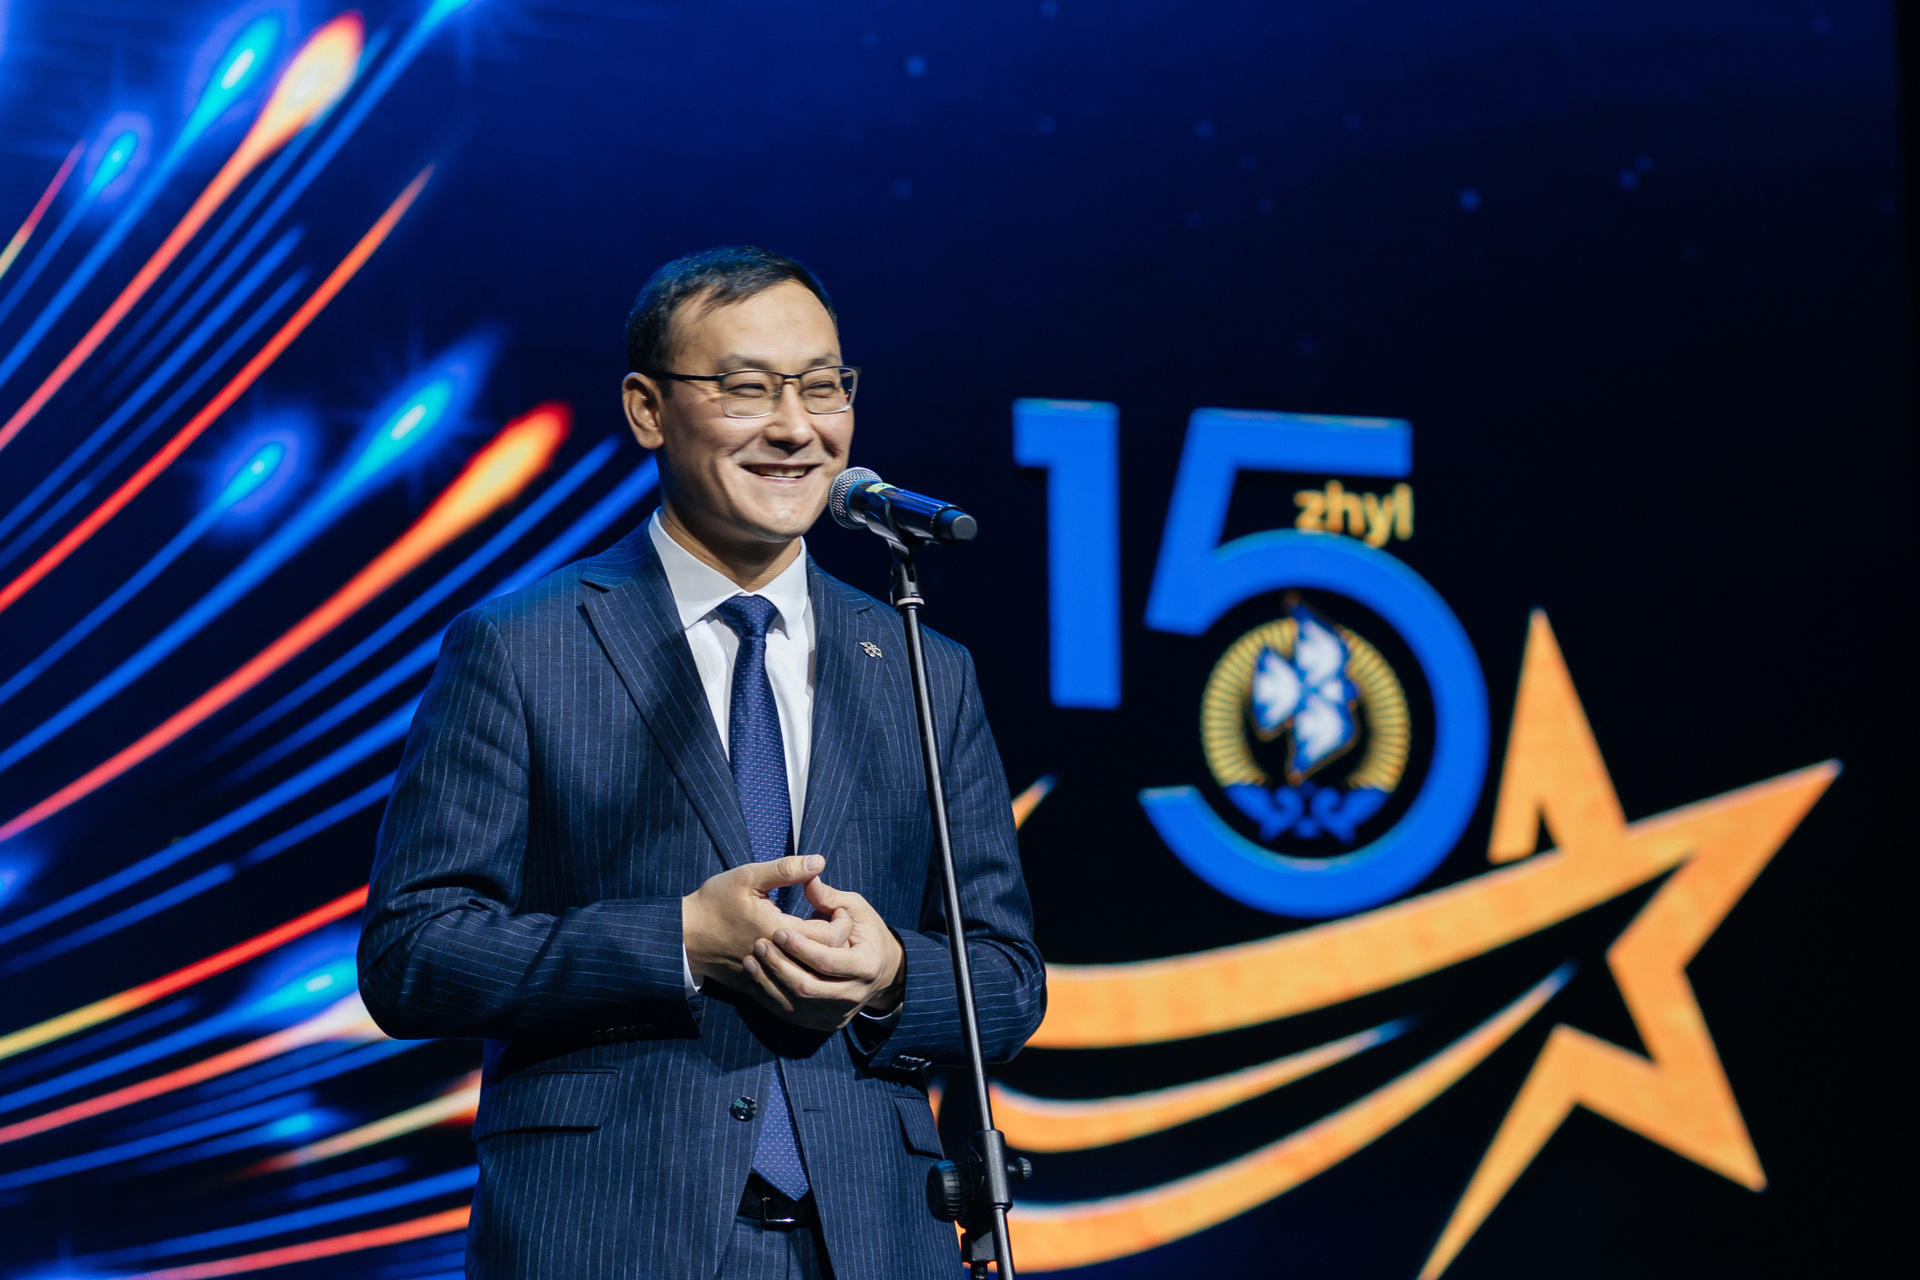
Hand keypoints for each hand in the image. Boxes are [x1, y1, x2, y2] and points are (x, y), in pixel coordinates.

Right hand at [682, 855, 849, 990]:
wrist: (681, 936)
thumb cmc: (713, 903)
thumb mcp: (748, 877)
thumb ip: (786, 869)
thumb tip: (819, 862)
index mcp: (778, 931)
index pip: (829, 938)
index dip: (842, 924)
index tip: (840, 909)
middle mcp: (776, 960)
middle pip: (823, 960)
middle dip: (836, 941)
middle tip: (835, 922)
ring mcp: (766, 977)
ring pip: (808, 975)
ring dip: (820, 958)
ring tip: (821, 937)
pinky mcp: (756, 986)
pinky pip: (788, 985)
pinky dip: (799, 971)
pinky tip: (798, 954)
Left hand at [741, 876, 904, 1030]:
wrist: (881, 971)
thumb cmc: (865, 933)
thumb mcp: (856, 909)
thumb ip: (830, 897)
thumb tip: (809, 877)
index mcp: (866, 966)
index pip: (827, 962)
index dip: (800, 948)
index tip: (778, 931)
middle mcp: (854, 995)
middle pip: (808, 988)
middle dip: (779, 967)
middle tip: (759, 946)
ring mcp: (838, 1014)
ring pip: (796, 1005)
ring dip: (769, 984)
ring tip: (751, 960)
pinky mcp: (824, 1022)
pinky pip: (792, 1015)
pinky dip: (771, 999)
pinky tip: (755, 980)